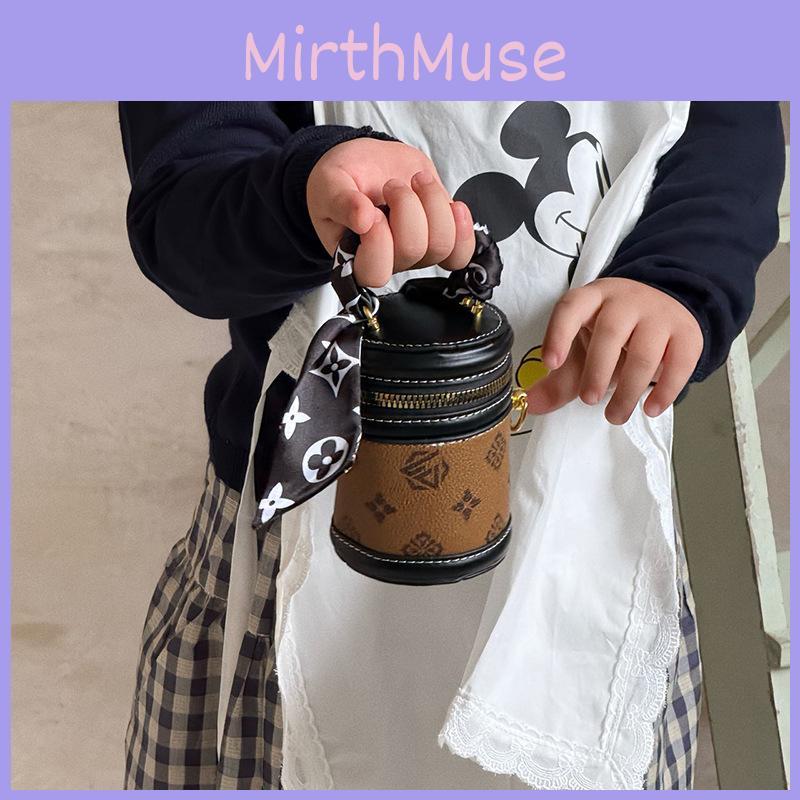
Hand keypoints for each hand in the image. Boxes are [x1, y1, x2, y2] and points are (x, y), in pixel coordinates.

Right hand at [306, 137, 474, 286]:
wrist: (368, 164)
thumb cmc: (344, 179)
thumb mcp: (329, 183)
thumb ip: (340, 201)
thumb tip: (362, 219)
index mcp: (354, 256)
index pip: (374, 273)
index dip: (379, 242)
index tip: (372, 210)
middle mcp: (388, 260)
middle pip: (413, 251)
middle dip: (407, 207)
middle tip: (392, 186)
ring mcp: (416, 252)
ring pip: (441, 246)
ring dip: (434, 204)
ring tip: (417, 182)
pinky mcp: (439, 239)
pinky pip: (460, 253)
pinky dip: (463, 228)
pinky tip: (452, 206)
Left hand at [527, 277, 703, 423]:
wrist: (664, 307)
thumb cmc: (614, 335)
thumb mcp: (583, 350)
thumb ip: (558, 379)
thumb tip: (529, 405)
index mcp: (592, 299)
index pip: (571, 308)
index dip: (558, 334)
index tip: (550, 364)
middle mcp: (625, 301)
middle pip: (610, 332)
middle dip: (597, 370)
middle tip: (589, 399)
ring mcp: (659, 314)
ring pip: (644, 351)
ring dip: (629, 389)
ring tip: (615, 415)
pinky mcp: (687, 332)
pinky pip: (680, 363)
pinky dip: (665, 390)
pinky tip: (650, 409)